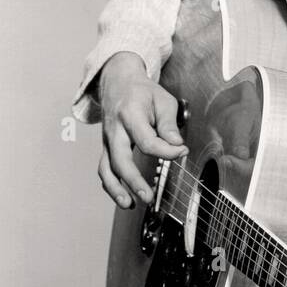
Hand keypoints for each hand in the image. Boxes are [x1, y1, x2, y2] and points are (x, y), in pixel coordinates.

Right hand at [96, 52, 188, 207]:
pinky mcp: (106, 148)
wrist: (117, 81)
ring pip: (106, 168)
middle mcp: (115, 130)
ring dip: (116, 189)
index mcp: (130, 115)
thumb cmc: (143, 92)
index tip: (182, 151)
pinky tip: (124, 198)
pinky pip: (105, 169)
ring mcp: (107, 140)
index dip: (167, 151)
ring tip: (129, 204)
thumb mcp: (163, 100)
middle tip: (148, 197)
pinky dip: (111, 186)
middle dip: (133, 181)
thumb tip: (176, 146)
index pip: (147, 141)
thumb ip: (169, 124)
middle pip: (120, 159)